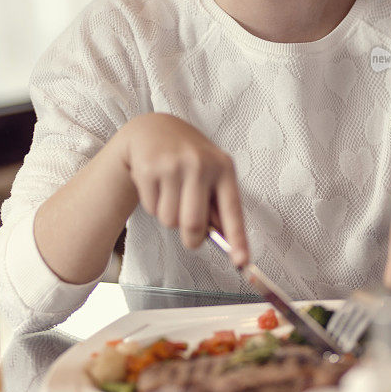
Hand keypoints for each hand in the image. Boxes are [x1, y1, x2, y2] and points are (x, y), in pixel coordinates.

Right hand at [116, 113, 248, 265]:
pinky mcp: (149, 169)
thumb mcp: (211, 171)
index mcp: (223, 167)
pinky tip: (158, 185)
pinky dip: (154, 206)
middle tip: (191, 236)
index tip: (241, 262)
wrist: (154, 129)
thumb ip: (218, 204)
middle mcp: (200, 165)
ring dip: (170, 217)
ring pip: (170, 221)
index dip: (238, 239)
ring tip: (172, 193)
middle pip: (194, 225)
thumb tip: (226, 241)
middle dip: (192, 239)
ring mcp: (173, 165)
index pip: (232, 209)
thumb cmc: (189, 156)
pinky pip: (152, 210)